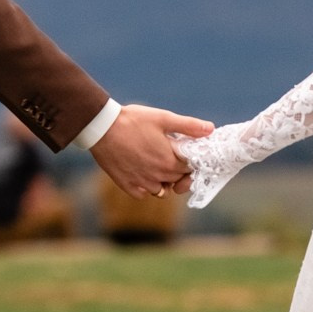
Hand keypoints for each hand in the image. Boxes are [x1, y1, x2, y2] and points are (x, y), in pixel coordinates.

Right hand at [91, 103, 212, 199]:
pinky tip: (141, 171)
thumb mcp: (163, 118)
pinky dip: (145, 186)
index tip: (182, 152)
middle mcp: (158, 177)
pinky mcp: (127, 186)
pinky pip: (143, 193)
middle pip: (176, 180)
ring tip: (154, 162)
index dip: (189, 161)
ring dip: (162, 180)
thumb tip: (210, 129)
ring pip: (161, 190)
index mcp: (169, 162)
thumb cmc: (133, 121)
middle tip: (168, 154)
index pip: (189, 169)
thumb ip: (188, 126)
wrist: (102, 128)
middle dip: (177, 170)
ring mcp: (142, 183)